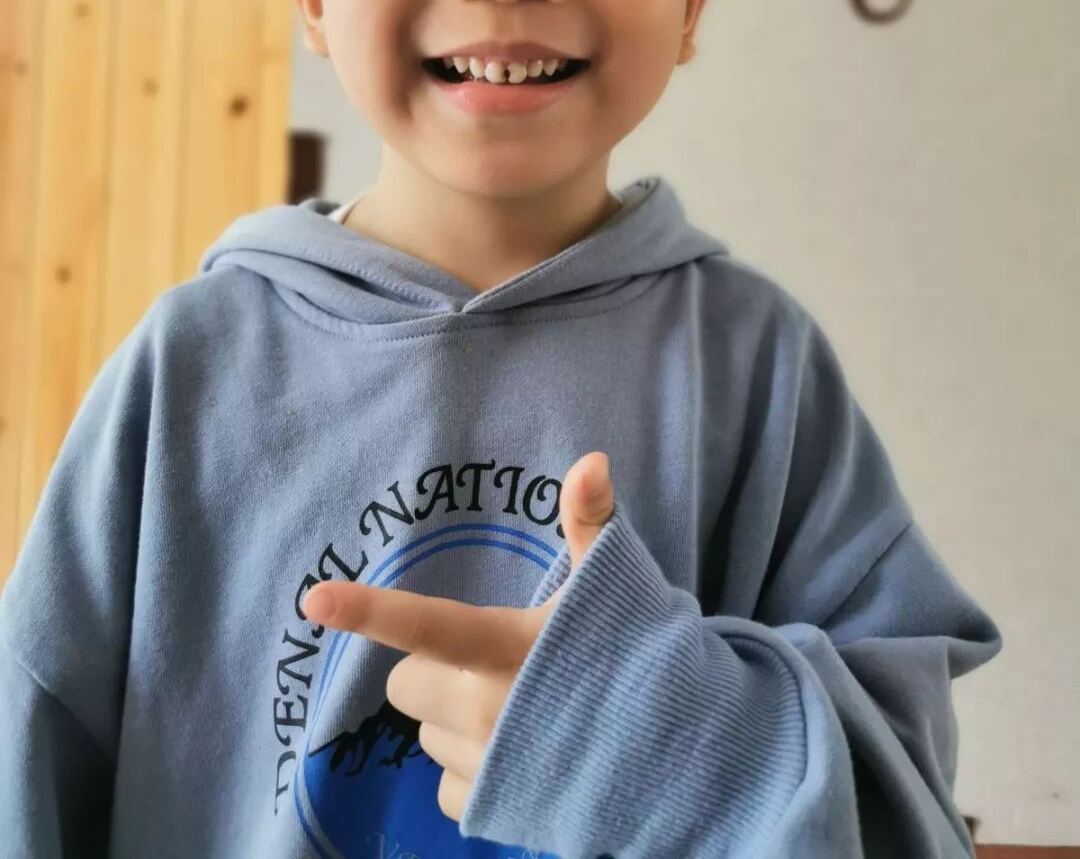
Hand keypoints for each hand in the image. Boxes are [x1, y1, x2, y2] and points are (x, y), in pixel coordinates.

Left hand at [301, 451, 614, 821]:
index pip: (426, 624)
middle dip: (433, 671)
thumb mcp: (611, 586)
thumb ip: (588, 523)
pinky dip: (469, 769)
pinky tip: (514, 753)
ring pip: (424, 734)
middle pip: (406, 683)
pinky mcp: (490, 808)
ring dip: (452, 720)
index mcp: (506, 646)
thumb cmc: (638, 657)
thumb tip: (591, 458)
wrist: (682, 755)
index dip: (368, 611)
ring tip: (515, 709)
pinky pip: (444, 784)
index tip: (315, 599)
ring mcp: (486, 765)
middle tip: (487, 662)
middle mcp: (486, 709)